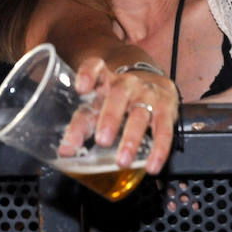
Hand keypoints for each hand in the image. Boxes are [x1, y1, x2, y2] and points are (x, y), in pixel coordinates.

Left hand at [65, 59, 177, 174]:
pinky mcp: (166, 108)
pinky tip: (151, 165)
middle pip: (119, 94)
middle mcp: (127, 83)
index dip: (88, 74)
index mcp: (104, 78)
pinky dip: (159, 149)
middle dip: (110, 117)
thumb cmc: (116, 99)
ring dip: (131, 138)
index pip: (95, 66)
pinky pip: (164, 129)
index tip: (81, 87)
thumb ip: (80, 126)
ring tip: (122, 161)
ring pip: (141, 112)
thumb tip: (65, 151)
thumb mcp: (96, 106)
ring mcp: (148, 93)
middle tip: (102, 140)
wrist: (152, 83)